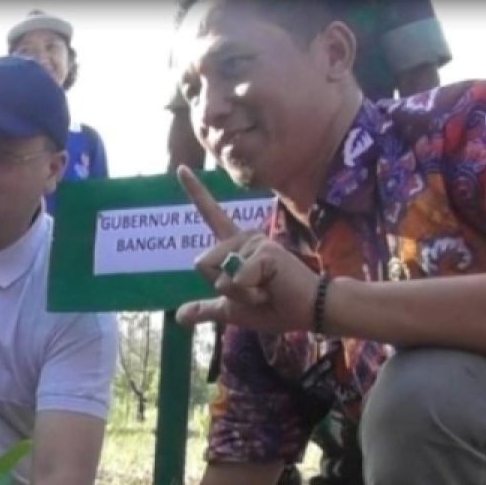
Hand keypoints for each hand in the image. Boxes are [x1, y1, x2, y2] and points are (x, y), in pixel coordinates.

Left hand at [173, 165, 318, 331]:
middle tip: (254, 290)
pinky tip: (272, 288)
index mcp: (234, 246)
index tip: (181, 167)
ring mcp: (254, 242)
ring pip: (219, 275)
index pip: (211, 215)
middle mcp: (243, 237)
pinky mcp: (265, 251)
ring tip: (265, 290)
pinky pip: (237, 279)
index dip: (196, 191)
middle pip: (202, 264)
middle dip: (222, 288)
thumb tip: (179, 317)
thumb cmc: (273, 307)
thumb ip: (206, 309)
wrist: (305, 313)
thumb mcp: (232, 310)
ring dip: (239, 293)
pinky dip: (250, 293)